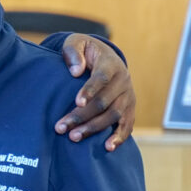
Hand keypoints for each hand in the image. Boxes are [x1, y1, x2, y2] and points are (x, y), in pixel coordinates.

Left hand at [52, 35, 135, 150]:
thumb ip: (74, 52)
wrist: (105, 57)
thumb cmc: (85, 51)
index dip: (90, 90)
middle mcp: (123, 81)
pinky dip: (119, 137)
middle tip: (61, 128)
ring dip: (94, 128)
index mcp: (111, 64)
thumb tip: (76, 71)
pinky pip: (127, 124)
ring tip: (74, 137)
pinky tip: (108, 147)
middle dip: (82, 116)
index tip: (76, 102)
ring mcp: (128, 96)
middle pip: (105, 102)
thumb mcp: (77, 43)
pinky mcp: (129, 109)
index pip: (102, 78)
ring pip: (114, 115)